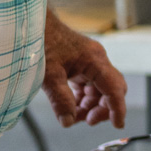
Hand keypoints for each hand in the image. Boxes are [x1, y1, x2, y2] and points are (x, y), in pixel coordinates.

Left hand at [43, 12, 126, 127]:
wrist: (32, 25)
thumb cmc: (41, 43)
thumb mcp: (49, 76)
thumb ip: (61, 100)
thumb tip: (68, 121)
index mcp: (95, 61)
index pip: (114, 89)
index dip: (118, 109)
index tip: (118, 125)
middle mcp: (97, 60)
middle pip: (112, 89)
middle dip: (103, 108)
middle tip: (87, 121)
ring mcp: (90, 61)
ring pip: (100, 89)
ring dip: (91, 105)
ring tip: (75, 116)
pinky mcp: (81, 63)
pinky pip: (89, 84)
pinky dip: (83, 97)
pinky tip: (72, 104)